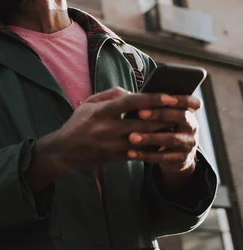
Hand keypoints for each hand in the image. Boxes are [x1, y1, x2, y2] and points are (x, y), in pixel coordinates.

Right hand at [52, 87, 185, 171]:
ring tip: (179, 124)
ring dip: (163, 131)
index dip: (154, 98)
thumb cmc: (78, 124)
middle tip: (185, 111)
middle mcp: (108, 128)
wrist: (64, 151)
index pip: (132, 102)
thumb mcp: (89, 104)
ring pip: (146, 138)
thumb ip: (112, 95)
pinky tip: (166, 141)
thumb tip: (134, 92)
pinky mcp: (116, 158)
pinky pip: (141, 152)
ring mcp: (113, 145)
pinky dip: (154, 146)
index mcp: (101, 112)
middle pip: (144, 122)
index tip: (172, 95)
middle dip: (166, 116)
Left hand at [126, 96, 200, 174]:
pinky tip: (130, 152)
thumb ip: (153, 107)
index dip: (181, 99)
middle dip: (160, 114)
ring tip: (131, 137)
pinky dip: (145, 155)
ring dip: (150, 137)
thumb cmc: (160, 129)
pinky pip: (163, 158)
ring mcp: (189, 144)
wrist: (171, 157)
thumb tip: (131, 95)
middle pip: (181, 117)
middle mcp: (192, 127)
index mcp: (188, 112)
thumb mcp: (161, 117)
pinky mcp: (181, 160)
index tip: (165, 98)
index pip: (191, 102)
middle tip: (140, 113)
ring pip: (171, 139)